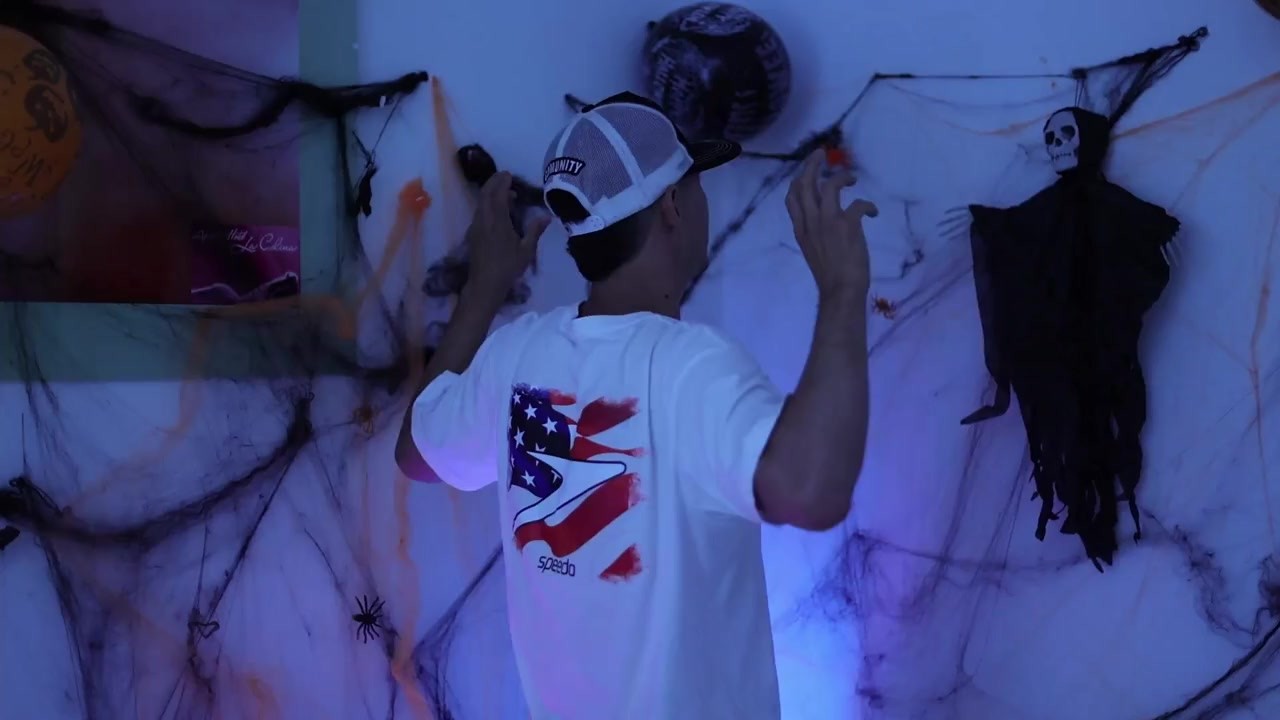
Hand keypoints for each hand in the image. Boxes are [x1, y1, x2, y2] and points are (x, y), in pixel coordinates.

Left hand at [462, 171, 550, 305]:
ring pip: (480, 202)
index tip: (509, 175)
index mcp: (498, 222)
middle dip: (494, 182)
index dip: (502, 182)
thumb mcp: (526, 251)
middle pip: (485, 193)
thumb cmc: (508, 268)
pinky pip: (479, 211)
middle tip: (505, 177)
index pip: (498, 195)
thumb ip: (535, 231)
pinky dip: (487, 203)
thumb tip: (546, 217)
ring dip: (491, 193)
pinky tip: (497, 210)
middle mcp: (484, 220)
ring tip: (505, 193)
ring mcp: (476, 226)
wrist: (485, 284)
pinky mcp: (473, 232)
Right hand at [784, 148, 877, 297]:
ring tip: (852, 178)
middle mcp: (810, 222)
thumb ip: (814, 231)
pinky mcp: (847, 225)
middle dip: (813, 165)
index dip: (798, 180)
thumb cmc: (829, 275)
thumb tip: (824, 220)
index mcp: (800, 229)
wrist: (840, 290)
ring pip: (828, 186)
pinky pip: (858, 204)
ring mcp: (827, 222)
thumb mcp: (812, 250)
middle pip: (805, 184)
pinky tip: (873, 213)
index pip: (792, 198)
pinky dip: (868, 206)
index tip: (806, 171)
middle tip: (822, 154)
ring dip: (841, 177)